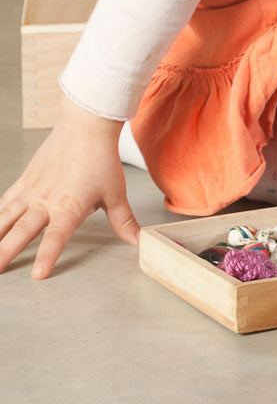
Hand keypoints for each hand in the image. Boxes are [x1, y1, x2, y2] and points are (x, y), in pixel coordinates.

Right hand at [0, 99, 140, 278]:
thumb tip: (136, 240)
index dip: (47, 256)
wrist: (85, 128)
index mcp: (69, 207)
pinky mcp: (24, 180)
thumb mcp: (116, 193)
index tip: (37, 274)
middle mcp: (45, 201)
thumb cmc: (101, 160)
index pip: (56, 237)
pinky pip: (5, 201)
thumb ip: (122, 220)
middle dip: (6, 253)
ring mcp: (32, 191)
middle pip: (22, 232)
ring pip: (6, 217)